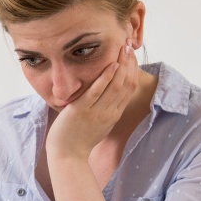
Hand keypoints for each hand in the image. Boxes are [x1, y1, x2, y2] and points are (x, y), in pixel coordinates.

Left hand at [46, 39, 137, 160]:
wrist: (68, 156)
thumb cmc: (79, 140)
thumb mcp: (99, 125)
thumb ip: (105, 110)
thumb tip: (107, 96)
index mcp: (114, 115)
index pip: (129, 89)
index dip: (133, 70)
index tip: (132, 55)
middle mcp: (109, 112)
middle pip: (126, 84)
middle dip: (129, 62)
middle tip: (129, 44)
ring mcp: (96, 112)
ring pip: (115, 85)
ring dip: (121, 65)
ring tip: (123, 47)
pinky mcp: (82, 111)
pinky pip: (96, 91)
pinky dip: (105, 77)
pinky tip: (110, 64)